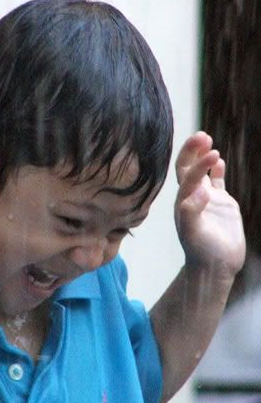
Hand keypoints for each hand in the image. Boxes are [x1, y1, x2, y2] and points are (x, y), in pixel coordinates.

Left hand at [174, 131, 245, 280]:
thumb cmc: (201, 252)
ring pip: (201, 172)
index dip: (198, 164)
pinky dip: (216, 170)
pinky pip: (217, 182)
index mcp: (183, 202)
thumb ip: (192, 214)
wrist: (215, 266)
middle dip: (192, 151)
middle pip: (187, 168)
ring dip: (203, 156)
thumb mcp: (194, 234)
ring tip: (207, 141)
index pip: (188, 177)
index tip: (211, 154)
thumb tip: (199, 193)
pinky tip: (219, 161)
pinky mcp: (220, 204)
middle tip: (202, 136)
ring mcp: (206, 199)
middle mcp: (192, 197)